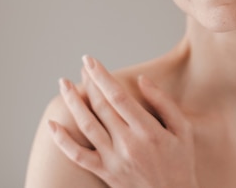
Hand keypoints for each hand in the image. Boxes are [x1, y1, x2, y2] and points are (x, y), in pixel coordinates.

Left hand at [48, 55, 198, 187]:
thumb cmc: (180, 162)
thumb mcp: (183, 130)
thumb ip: (163, 103)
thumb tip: (142, 80)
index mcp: (148, 130)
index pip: (118, 96)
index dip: (102, 76)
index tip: (91, 60)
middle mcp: (128, 144)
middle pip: (101, 106)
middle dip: (89, 82)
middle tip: (82, 66)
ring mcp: (114, 160)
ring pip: (87, 126)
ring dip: (73, 102)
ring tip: (64, 84)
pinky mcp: (105, 173)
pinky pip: (78, 156)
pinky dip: (63, 140)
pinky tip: (52, 124)